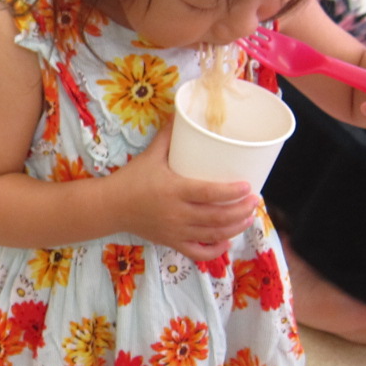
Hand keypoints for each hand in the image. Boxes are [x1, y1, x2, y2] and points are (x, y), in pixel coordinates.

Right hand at [111, 120, 258, 264]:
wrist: (110, 206)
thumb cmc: (131, 178)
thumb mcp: (150, 155)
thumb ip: (168, 136)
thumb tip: (180, 112)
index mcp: (174, 190)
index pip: (210, 193)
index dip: (232, 192)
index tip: (248, 186)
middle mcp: (177, 213)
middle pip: (217, 217)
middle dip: (241, 211)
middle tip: (255, 201)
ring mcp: (175, 231)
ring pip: (212, 235)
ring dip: (235, 228)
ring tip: (248, 218)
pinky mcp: (171, 242)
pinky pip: (198, 252)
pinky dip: (215, 250)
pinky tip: (226, 241)